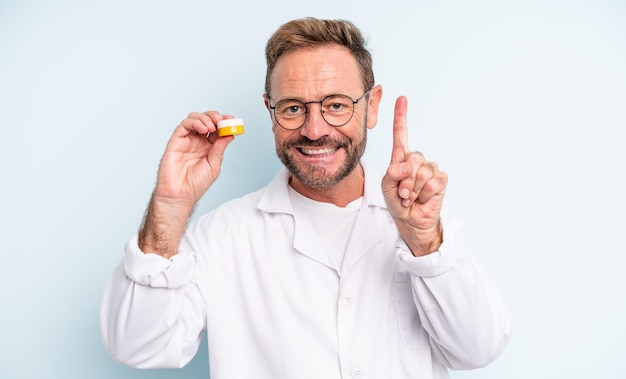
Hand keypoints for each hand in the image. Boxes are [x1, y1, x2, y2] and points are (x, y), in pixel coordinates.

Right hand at [139, 111, 234, 256]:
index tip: (232, 120)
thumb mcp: (214, 165)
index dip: (224, 122)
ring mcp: (186, 140)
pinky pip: (184, 125)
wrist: (180, 195)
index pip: (217, 129)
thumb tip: (230, 134)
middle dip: (215, 116)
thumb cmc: (195, 184)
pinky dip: (194, 122)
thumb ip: (219, 148)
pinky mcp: (176, 141)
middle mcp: (197, 141)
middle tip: (222, 120)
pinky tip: (203, 129)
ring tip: (212, 126)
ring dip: (205, 118)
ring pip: (195, 119)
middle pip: (206, 120)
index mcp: (208, 147)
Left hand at [381, 97, 447, 255]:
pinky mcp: (441, 180)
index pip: (401, 134)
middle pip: (412, 158)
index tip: (401, 98)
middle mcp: (417, 160)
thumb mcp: (387, 187)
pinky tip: (423, 199)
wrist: (410, 221)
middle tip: (403, 193)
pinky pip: (433, 183)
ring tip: (412, 197)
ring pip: (422, 173)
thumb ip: (392, 173)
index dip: (401, 117)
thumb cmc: (398, 202)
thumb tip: (407, 166)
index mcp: (401, 158)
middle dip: (404, 180)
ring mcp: (430, 169)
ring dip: (413, 190)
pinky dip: (424, 195)